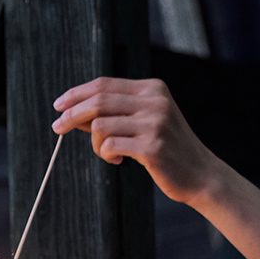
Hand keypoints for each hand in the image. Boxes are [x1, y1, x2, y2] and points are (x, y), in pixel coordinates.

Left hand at [52, 77, 219, 205]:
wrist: (201, 174)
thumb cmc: (169, 148)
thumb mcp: (147, 120)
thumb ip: (117, 111)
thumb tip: (74, 111)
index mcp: (153, 89)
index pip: (104, 84)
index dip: (76, 94)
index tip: (58, 106)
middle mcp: (155, 102)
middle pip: (98, 101)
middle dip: (72, 114)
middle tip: (58, 128)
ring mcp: (155, 124)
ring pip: (100, 125)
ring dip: (95, 142)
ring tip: (106, 152)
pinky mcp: (152, 147)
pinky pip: (109, 145)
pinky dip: (105, 154)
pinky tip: (117, 160)